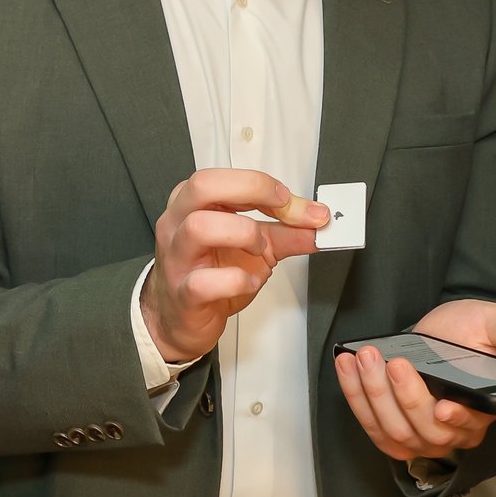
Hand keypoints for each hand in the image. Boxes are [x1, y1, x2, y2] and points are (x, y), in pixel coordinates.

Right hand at [141, 169, 328, 363]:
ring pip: (199, 227)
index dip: (265, 185)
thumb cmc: (210, 273)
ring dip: (243, 233)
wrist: (181, 318)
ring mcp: (177, 258)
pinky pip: (204, 282)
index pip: (226, 178)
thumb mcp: (255, 246)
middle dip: (251, 189)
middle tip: (282, 208)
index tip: (295, 203)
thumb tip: (319, 220)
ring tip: (260, 250)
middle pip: (203, 186)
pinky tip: (250, 282)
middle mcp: (178, 224)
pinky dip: (237, 280)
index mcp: (194, 203)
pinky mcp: (183, 293)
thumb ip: (287, 231)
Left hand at [334, 299, 495, 463]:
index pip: (470, 427)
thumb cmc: (469, 333)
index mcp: (485, 411)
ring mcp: (420, 436)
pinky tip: (347, 366)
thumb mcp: (493, 324)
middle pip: (425, 431)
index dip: (456, 420)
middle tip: (390, 360)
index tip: (443, 404)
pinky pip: (370, 424)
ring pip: (394, 431)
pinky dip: (354, 396)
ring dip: (374, 395)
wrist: (439, 334)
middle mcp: (453, 432)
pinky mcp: (392, 430)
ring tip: (364, 357)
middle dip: (402, 396)